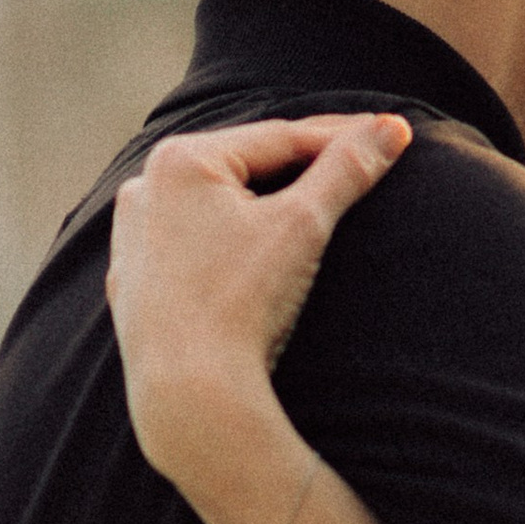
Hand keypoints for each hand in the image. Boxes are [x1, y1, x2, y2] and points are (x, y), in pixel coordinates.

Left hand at [107, 113, 411, 523]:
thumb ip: (347, 169)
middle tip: (354, 158)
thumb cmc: (242, 301)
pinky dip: (225, 242)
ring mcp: (132, 237)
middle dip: (299, 165)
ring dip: (259, 200)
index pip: (280, 139)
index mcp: (180, 160)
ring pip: (212, 206)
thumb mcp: (304, 225)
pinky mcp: (132, 283)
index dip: (340, 136)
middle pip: (243, 167)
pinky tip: (249, 253)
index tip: (388, 133)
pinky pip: (189, 246)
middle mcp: (144, 187)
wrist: (187, 394)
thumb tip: (392, 128)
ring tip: (306, 198)